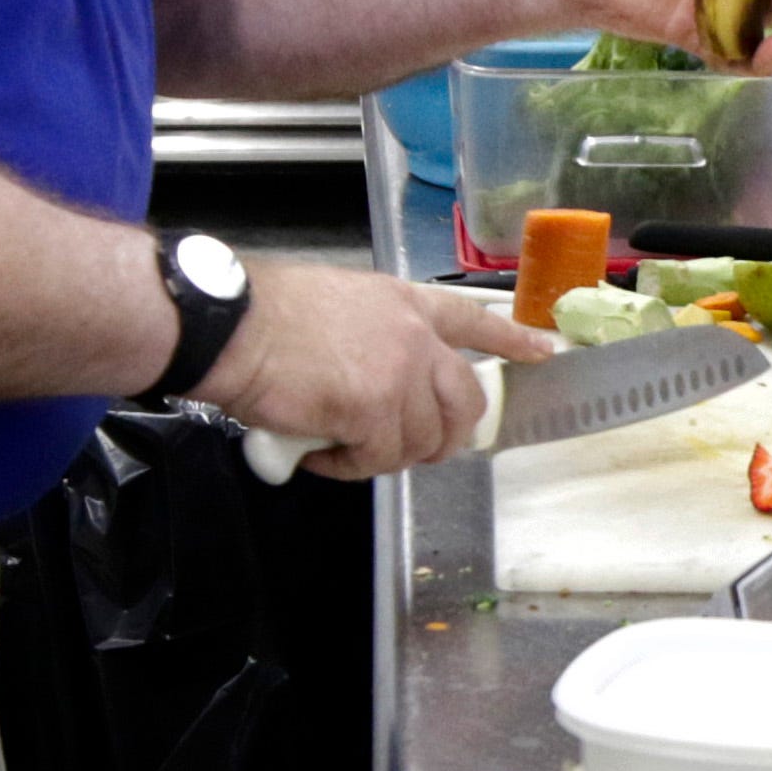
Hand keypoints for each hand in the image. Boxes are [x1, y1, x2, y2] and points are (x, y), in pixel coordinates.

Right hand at [193, 264, 554, 476]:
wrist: (229, 324)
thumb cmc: (264, 314)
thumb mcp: (339, 303)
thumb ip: (376, 337)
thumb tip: (379, 382)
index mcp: (406, 303)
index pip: (474, 321)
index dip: (511, 340)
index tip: (542, 352)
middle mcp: (413, 336)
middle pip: (464, 400)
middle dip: (445, 436)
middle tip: (409, 449)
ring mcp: (399, 373)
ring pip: (422, 439)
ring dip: (383, 456)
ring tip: (341, 447)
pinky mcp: (374, 410)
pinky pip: (378, 459)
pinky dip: (349, 467)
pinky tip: (320, 454)